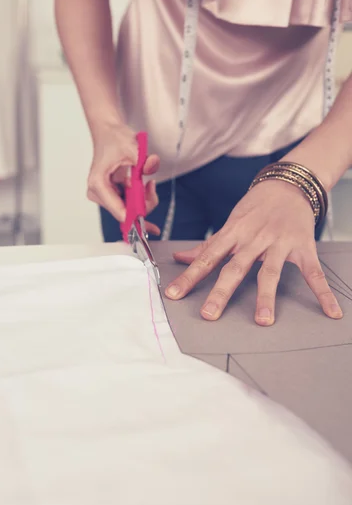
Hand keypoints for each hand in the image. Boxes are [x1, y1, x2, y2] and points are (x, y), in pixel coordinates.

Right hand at [87, 123, 159, 233]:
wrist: (109, 133)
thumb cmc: (115, 139)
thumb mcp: (133, 147)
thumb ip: (145, 160)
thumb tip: (151, 168)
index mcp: (98, 184)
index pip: (119, 211)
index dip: (137, 216)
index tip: (151, 219)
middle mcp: (98, 193)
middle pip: (125, 213)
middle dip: (143, 204)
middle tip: (150, 185)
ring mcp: (104, 195)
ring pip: (128, 210)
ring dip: (142, 199)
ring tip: (147, 182)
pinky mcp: (110, 195)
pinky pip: (128, 204)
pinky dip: (139, 197)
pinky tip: (142, 185)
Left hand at [165, 180, 342, 325]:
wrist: (288, 184)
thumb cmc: (255, 207)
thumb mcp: (229, 223)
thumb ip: (207, 246)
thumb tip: (180, 258)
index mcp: (232, 234)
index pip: (206, 258)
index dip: (189, 276)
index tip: (174, 295)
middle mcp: (253, 240)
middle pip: (234, 268)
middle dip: (221, 291)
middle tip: (209, 314)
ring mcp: (278, 244)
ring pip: (270, 272)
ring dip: (266, 296)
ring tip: (262, 320)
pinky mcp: (302, 247)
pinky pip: (313, 273)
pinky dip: (323, 293)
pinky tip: (330, 311)